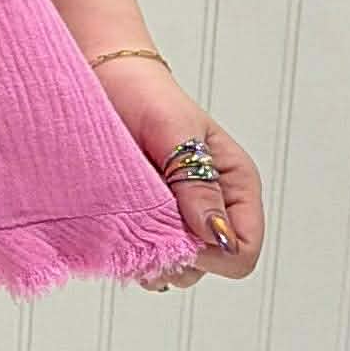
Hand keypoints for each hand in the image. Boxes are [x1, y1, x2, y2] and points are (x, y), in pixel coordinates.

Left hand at [93, 57, 264, 291]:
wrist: (106, 82)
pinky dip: (137, 253)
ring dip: (155, 256)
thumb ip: (197, 183)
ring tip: (130, 220)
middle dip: (179, 256)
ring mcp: (183, 218)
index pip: (243, 252)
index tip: (175, 230)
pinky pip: (153, 260)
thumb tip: (218, 235)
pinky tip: (121, 227)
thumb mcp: (175, 131)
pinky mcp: (153, 222)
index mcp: (237, 186)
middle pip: (210, 267)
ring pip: (180, 269)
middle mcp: (215, 208)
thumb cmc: (146, 96)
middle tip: (145, 223)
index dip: (211, 253)